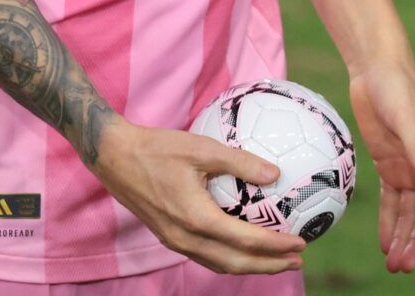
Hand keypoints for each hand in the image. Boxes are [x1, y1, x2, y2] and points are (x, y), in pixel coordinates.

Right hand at [90, 119, 307, 275]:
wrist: (114, 157)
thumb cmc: (157, 148)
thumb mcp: (201, 148)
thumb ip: (240, 162)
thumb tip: (275, 173)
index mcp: (197, 219)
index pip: (245, 241)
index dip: (275, 246)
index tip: (300, 243)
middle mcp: (186, 238)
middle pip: (235, 263)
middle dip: (269, 266)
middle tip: (297, 261)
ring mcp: (175, 241)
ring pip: (219, 264)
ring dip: (251, 264)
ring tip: (276, 259)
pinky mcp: (169, 236)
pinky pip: (205, 256)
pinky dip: (230, 257)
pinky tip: (241, 245)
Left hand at [350, 57, 414, 272]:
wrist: (376, 69)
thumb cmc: (396, 88)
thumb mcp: (406, 117)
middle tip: (404, 266)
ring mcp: (408, 167)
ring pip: (410, 212)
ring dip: (404, 237)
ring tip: (394, 264)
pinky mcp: (389, 164)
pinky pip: (392, 201)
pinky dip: (390, 222)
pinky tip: (385, 243)